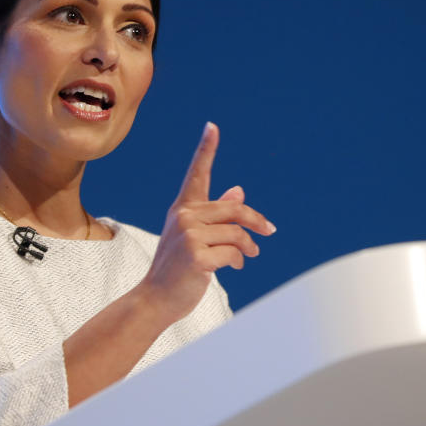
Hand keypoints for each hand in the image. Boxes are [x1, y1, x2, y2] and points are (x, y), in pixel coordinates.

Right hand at [139, 122, 274, 322]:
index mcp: (183, 208)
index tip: (212, 126)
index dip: (205, 149)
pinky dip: (238, 261)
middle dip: (256, 221)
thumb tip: (238, 191)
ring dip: (249, 247)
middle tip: (269, 231)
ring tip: (250, 255)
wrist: (156, 298)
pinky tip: (231, 268)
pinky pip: (234, 254)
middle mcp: (184, 217)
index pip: (197, 174)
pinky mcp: (197, 257)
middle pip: (234, 209)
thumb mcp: (195, 236)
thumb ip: (216, 214)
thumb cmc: (177, 267)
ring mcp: (189, 236)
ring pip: (237, 233)